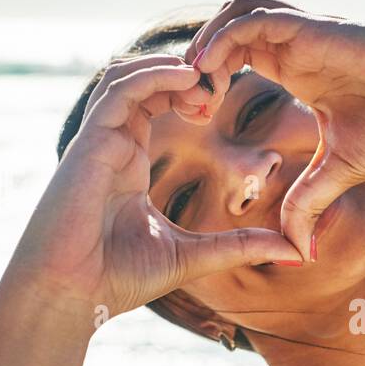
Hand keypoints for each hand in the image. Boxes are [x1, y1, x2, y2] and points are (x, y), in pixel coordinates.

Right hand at [4, 53, 303, 324]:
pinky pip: (118, 92)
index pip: (157, 107)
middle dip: (185, 75)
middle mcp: (113, 147)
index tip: (226, 102)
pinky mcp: (88, 145)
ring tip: (207, 82)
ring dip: (169, 68)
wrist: (70, 297)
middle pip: (144, 83)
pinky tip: (186, 78)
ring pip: (128, 77)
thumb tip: (295, 250)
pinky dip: (152, 76)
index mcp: (130, 165)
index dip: (191, 93)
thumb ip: (241, 245)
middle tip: (223, 86)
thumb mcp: (195, 257)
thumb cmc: (118, 280)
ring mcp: (98, 143)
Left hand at [191, 0, 364, 260]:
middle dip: (196, 62)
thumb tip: (296, 254)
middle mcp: (295, 44)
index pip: (234, 57)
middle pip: (225, 30)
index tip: (197, 118)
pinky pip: (255, 19)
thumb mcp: (339, 173)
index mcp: (297, 68)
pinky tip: (213, 73)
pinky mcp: (313, 28)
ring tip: (195, 85)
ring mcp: (303, 31)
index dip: (207, 82)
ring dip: (207, 43)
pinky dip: (225, 40)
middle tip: (187, 104)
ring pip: (234, 13)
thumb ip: (309, 204)